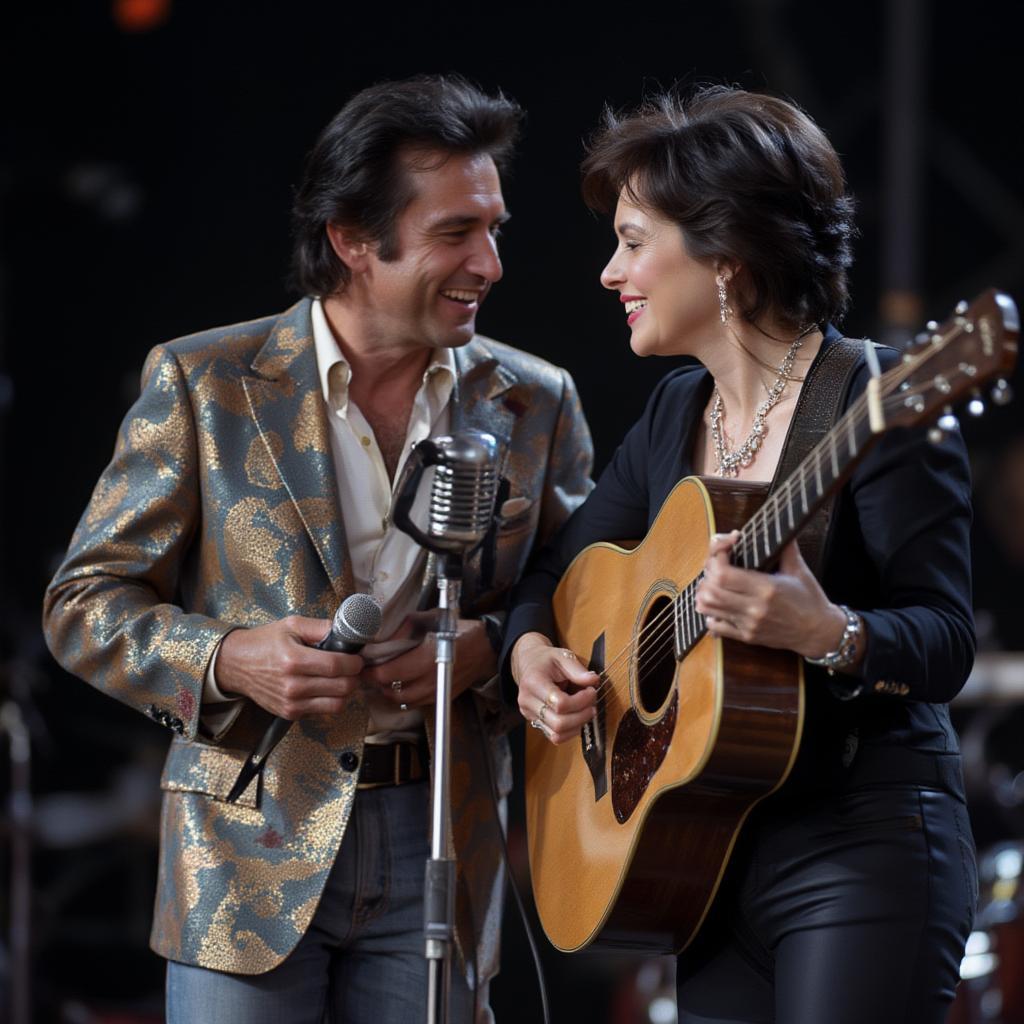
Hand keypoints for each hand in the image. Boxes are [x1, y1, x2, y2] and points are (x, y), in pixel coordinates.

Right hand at [216, 616, 363, 718]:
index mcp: (293, 660)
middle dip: (354, 677)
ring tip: (342, 678)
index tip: (357, 658)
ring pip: (337, 704)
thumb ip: (321, 627)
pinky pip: (323, 711)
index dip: (354, 663)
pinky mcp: (290, 713)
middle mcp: (292, 685)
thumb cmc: (265, 642)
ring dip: (346, 691)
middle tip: (352, 668)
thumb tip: (347, 631)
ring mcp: (291, 703)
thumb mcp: (292, 625)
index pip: (336, 666)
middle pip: (342, 687)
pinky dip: (331, 700)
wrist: (237, 664)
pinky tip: (325, 687)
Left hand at [361, 615, 495, 708]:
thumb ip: (405, 629)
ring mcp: (436, 693)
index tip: (361, 665)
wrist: (486, 647)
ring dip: (388, 691)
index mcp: (425, 660)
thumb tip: (382, 639)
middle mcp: (430, 682)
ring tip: (382, 678)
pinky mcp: (441, 699)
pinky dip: (404, 696)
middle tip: (368, 671)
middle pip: (391, 691)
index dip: (370, 672)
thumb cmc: (458, 629)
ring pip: (401, 701)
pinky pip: (415, 703)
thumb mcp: (430, 619)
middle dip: (376, 682)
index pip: (387, 674)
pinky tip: (400, 683)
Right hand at [511, 632, 598, 743]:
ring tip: (586, 711)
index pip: (559, 703)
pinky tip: (578, 718)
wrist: (529, 664)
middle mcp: (527, 701)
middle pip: (558, 723)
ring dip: (578, 725)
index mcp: (533, 682)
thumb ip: (578, 669)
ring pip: (557, 735)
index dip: (581, 701)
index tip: (592, 690)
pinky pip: (554, 737)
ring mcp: (529, 714)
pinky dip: (571, 731)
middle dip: (582, 716)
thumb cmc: (547, 660)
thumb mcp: (562, 655)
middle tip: (592, 704)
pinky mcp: (534, 722)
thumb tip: (594, 681)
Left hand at [694, 532, 847, 657]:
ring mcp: (748, 624)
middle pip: (711, 590)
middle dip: (708, 573)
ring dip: (704, 592)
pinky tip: (719, 604)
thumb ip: (787, 547)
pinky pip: (715, 626)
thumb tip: (781, 524)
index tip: (725, 550)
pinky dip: (710, 613)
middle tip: (716, 565)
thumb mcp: (799, 570)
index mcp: (767, 588)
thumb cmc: (810, 599)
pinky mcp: (746, 637)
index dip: (716, 558)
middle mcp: (755, 608)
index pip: (724, 574)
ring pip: (708, 608)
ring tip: (713, 582)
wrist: (819, 632)